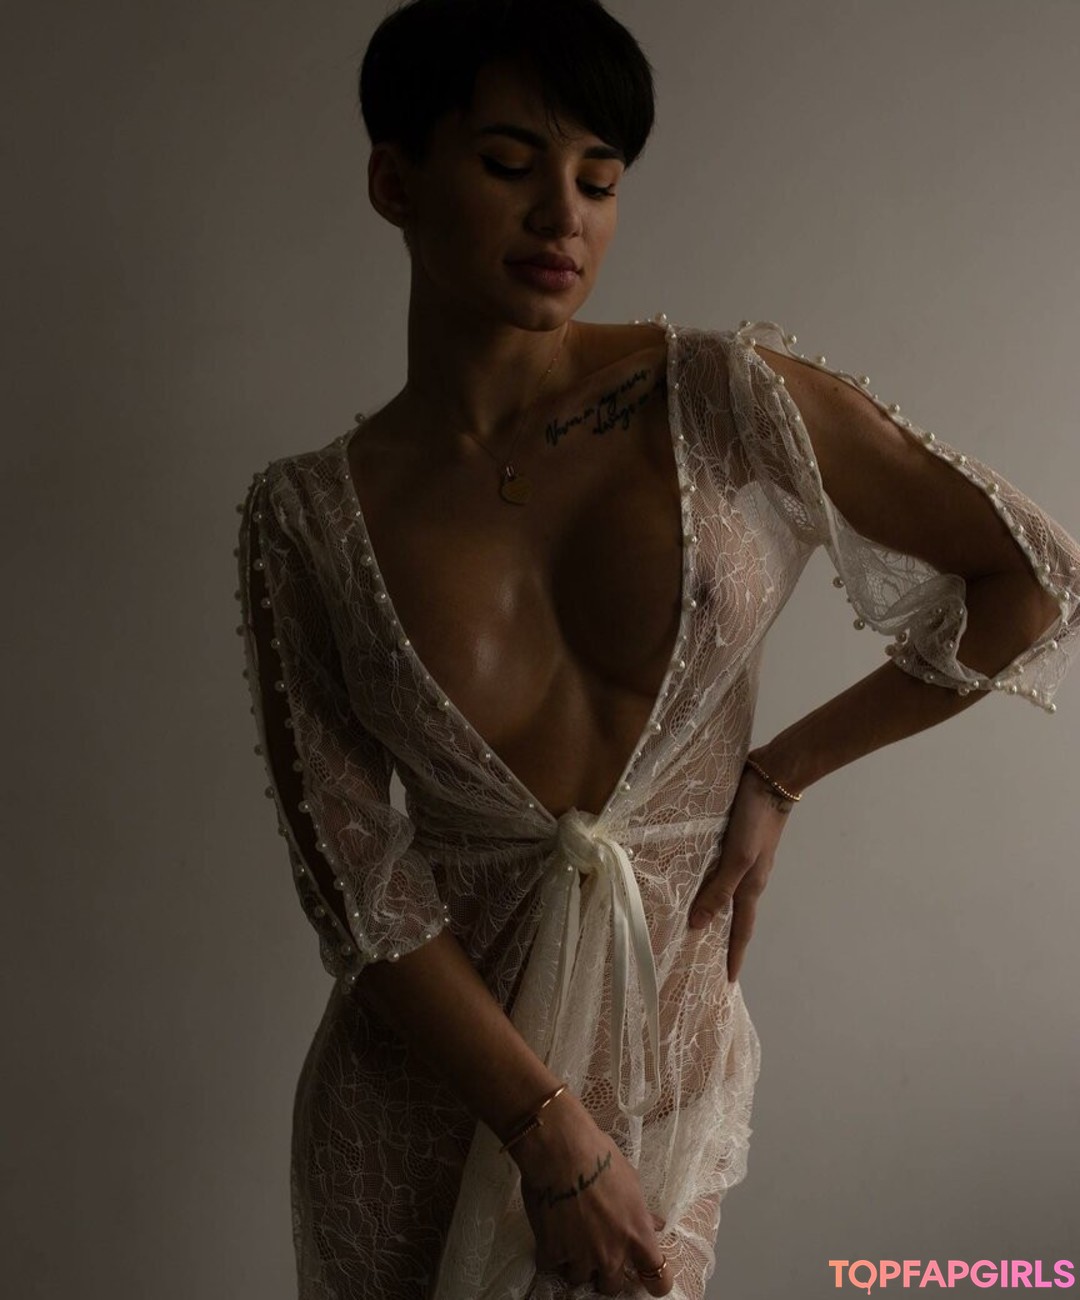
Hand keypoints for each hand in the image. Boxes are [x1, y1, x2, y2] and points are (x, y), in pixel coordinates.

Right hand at [513, 1097, 673, 1295]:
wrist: (562, 1150)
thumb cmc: (602, 1158)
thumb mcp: (631, 1182)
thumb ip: (642, 1212)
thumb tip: (656, 1225)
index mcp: (637, 1236)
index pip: (658, 1282)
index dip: (654, 1283)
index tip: (645, 1274)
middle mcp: (611, 1255)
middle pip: (612, 1287)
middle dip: (605, 1271)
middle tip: (596, 1248)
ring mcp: (581, 1257)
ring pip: (579, 1278)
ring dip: (576, 1262)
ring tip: (569, 1236)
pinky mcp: (552, 1253)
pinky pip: (551, 1265)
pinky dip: (550, 1253)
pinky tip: (549, 1232)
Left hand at [688, 753, 795, 981]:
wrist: (772, 777)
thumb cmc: (755, 820)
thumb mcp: (737, 858)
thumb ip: (718, 890)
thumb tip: (697, 925)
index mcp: (750, 885)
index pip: (740, 930)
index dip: (734, 956)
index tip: (728, 981)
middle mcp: (748, 876)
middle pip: (734, 915)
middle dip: (723, 939)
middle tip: (707, 958)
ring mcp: (744, 857)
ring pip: (726, 892)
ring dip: (714, 909)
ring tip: (695, 924)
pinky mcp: (736, 839)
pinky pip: (720, 870)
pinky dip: (709, 882)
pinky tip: (695, 879)